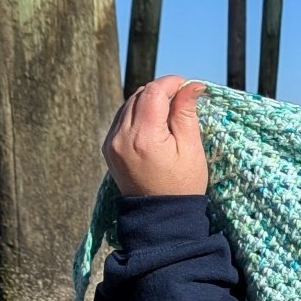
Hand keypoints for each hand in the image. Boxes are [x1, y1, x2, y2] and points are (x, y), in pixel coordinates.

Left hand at [103, 75, 207, 196]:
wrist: (161, 217)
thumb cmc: (183, 185)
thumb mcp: (191, 149)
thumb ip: (186, 114)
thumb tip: (191, 85)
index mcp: (144, 137)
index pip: (153, 92)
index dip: (171, 83)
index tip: (187, 85)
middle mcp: (121, 137)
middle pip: (139, 95)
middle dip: (161, 91)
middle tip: (181, 100)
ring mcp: (111, 142)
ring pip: (128, 104)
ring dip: (148, 102)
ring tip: (169, 114)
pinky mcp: (108, 148)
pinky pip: (121, 119)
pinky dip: (137, 115)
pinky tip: (153, 125)